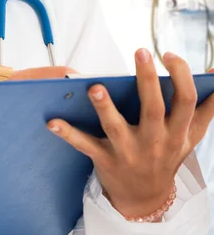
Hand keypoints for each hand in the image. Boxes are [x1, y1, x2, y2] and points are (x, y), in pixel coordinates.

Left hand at [45, 49, 213, 218]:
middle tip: (141, 52)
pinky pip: (85, 146)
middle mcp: (155, 141)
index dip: (181, 76)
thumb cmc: (167, 155)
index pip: (185, 101)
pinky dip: (68, 134)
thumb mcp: (192, 135)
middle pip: (153, 108)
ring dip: (105, 108)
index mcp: (177, 131)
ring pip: (117, 127)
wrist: (146, 199)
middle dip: (148, 80)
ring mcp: (129, 151)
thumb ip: (207, 107)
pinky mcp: (105, 159)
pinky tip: (53, 121)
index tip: (168, 54)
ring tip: (95, 87)